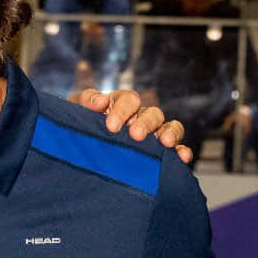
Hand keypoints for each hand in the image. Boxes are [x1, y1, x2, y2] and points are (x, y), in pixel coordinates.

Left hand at [71, 88, 193, 164]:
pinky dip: (181, 151)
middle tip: (135, 136)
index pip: (130, 100)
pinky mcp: (159, 153)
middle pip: (152, 113)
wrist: (76, 152)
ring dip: (169, 133)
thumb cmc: (79, 126)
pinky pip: (176, 149)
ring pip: (168, 127)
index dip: (123, 110)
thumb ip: (86, 101)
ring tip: (165, 143)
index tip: (111, 126)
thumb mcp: (76, 111)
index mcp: (121, 104)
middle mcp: (140, 117)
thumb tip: (101, 101)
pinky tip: (181, 157)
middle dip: (145, 124)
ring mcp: (152, 134)